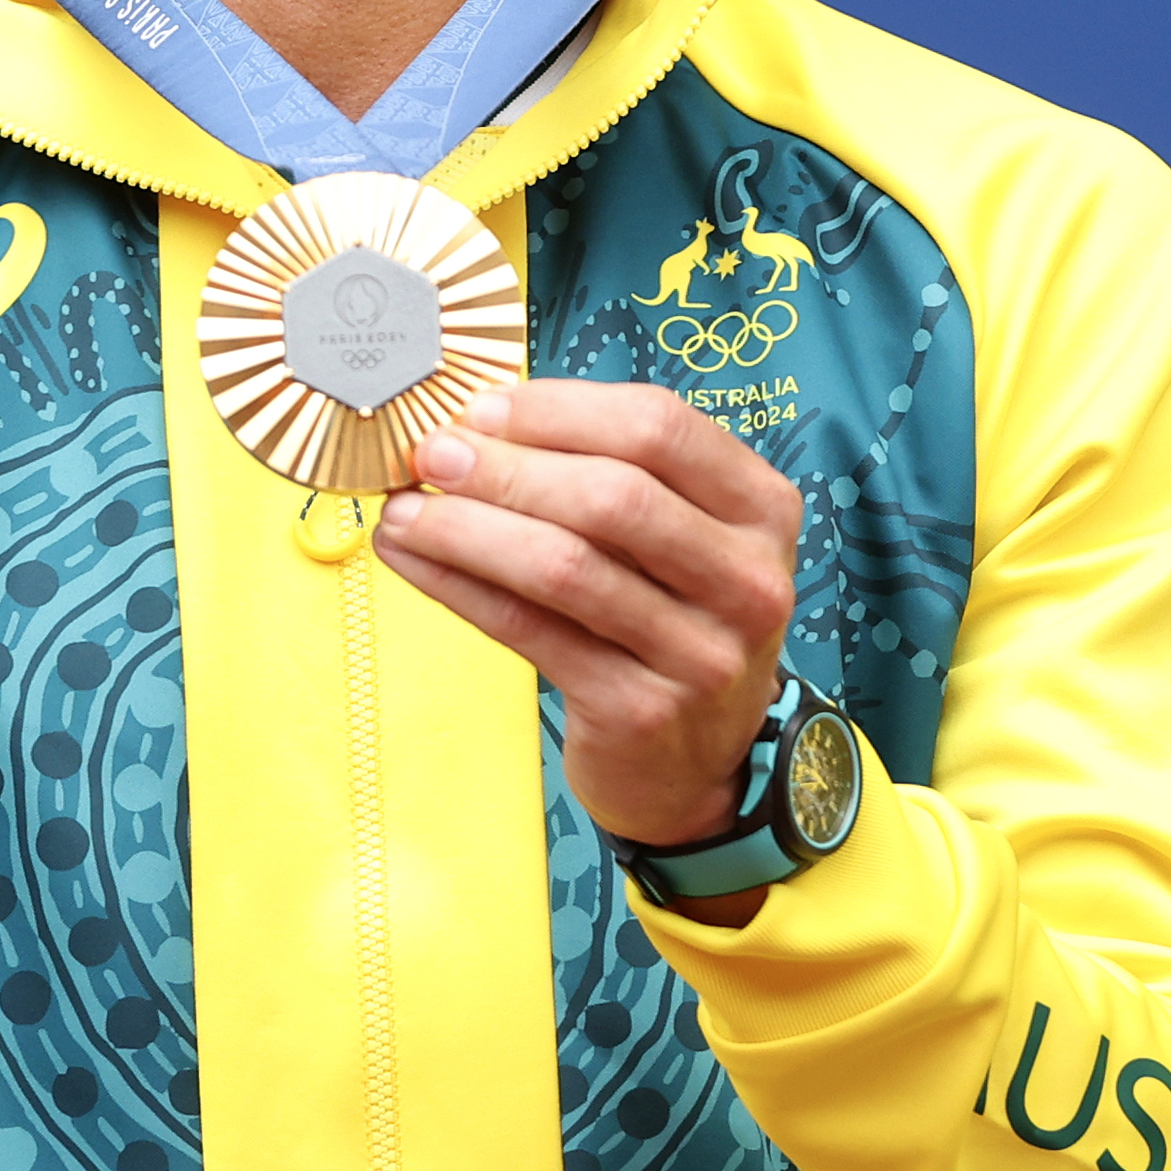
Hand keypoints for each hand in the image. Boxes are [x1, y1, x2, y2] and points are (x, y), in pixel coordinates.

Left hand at [371, 381, 800, 912]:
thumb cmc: (672, 620)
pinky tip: (415, 561)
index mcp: (763, 509)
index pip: (661, 428)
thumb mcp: (679, 541)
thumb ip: (611, 477)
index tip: (484, 410)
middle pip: (615, 496)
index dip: (562, 410)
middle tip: (433, 455)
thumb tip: (481, 427)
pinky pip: (530, 630)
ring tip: (406, 509)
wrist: (700, 760)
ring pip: (566, 566)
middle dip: (508, 468)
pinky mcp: (639, 709)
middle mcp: (748, 578)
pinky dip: (459, 587)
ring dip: (469, 528)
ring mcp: (700, 651)